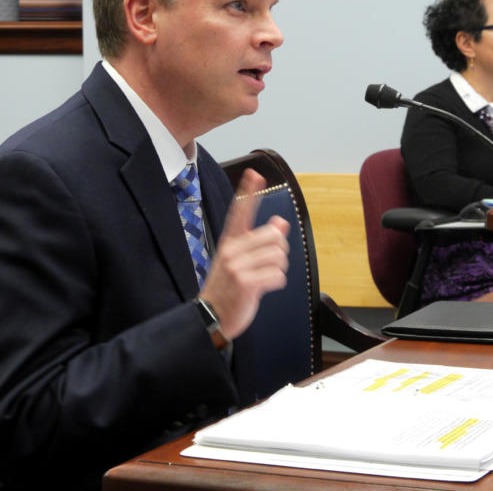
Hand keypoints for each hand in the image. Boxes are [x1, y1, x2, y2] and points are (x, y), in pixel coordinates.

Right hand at [199, 169, 289, 340]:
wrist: (210, 318)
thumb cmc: (228, 287)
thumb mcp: (241, 260)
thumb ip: (260, 241)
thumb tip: (281, 222)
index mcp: (230, 242)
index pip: (240, 212)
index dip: (249, 192)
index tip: (254, 174)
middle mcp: (231, 251)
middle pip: (275, 236)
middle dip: (279, 251)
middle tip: (267, 264)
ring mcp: (236, 267)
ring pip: (279, 256)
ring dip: (278, 269)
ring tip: (263, 278)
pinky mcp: (245, 284)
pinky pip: (277, 276)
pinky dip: (276, 283)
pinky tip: (263, 288)